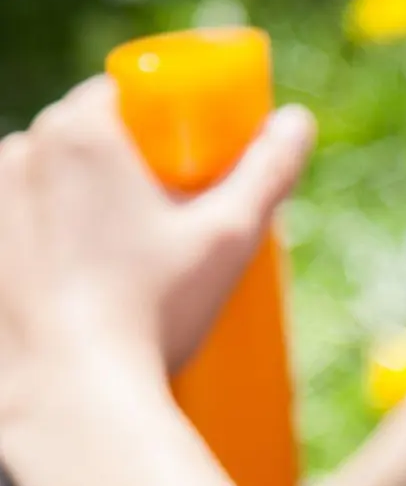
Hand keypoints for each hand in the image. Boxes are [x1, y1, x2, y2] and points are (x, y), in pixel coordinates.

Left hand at [0, 77, 314, 419]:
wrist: (70, 393)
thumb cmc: (153, 309)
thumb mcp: (230, 236)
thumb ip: (268, 170)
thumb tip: (298, 121)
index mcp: (80, 130)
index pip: (132, 92)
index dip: (171, 123)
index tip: (196, 168)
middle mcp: (19, 151)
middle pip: (93, 135)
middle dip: (134, 165)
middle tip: (177, 223)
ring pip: (56, 180)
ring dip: (90, 201)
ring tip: (132, 263)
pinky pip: (26, 221)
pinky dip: (55, 237)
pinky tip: (87, 281)